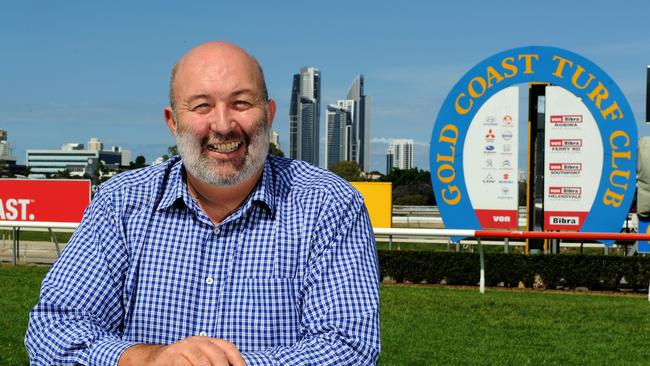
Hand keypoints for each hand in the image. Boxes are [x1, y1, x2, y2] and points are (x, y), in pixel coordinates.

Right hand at [119, 336, 246, 365]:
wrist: (153, 359)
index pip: (227, 348)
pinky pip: (184, 365)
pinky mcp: (172, 356)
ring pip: (202, 362)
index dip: (238, 360)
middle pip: (217, 355)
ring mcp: (184, 347)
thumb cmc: (182, 362)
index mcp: (208, 341)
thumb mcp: (200, 359)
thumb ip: (214, 362)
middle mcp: (198, 341)